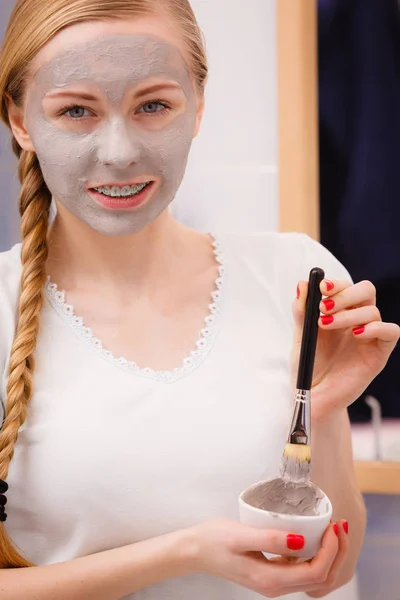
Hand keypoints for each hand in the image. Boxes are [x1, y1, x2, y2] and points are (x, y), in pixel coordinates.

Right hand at [190, 518, 348, 596]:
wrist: (195, 550)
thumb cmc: (214, 540)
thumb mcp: (240, 535)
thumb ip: (270, 538)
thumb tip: (299, 540)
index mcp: (270, 580)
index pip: (315, 572)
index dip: (330, 551)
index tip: (331, 526)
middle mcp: (276, 586)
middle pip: (321, 578)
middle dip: (336, 553)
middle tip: (339, 525)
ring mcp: (275, 581)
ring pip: (315, 577)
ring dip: (330, 555)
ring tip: (333, 529)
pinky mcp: (272, 572)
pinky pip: (303, 569)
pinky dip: (317, 555)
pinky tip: (315, 536)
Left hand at [291, 278, 399, 421]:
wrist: (313, 396)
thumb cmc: (308, 365)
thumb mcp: (300, 336)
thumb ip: (302, 312)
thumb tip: (302, 284)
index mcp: (338, 312)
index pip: (346, 286)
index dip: (336, 283)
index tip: (321, 287)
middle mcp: (356, 320)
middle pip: (365, 290)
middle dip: (344, 294)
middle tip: (323, 307)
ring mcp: (369, 336)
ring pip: (372, 310)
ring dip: (349, 314)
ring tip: (326, 325)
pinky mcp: (379, 353)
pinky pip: (391, 331)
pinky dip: (377, 327)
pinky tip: (356, 334)